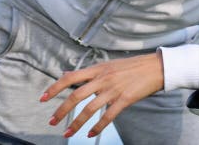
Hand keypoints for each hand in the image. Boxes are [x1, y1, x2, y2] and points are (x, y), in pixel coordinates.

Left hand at [40, 52, 163, 138]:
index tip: (43, 98)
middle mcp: (103, 78)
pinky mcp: (125, 99)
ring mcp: (114, 89)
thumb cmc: (131, 66)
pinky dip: (97, 127)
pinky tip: (90, 135)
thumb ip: (86, 72)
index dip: (54, 88)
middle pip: (76, 95)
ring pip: (89, 108)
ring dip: (77, 123)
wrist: (155, 67)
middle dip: (61, 110)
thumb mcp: (106, 64)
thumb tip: (66, 73)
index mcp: (97, 69)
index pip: (70, 77)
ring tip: (67, 133)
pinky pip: (108, 116)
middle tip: (52, 121)